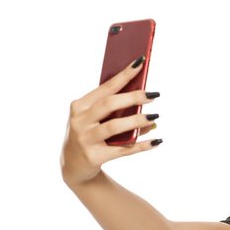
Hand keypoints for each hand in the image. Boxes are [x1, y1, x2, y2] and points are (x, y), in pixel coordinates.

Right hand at [60, 57, 160, 185]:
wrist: (73, 167)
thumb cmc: (90, 136)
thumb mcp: (98, 122)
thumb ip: (119, 115)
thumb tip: (152, 116)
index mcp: (79, 106)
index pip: (106, 87)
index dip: (124, 75)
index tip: (141, 62)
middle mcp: (79, 120)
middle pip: (109, 104)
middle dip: (133, 97)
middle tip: (154, 94)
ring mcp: (85, 139)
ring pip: (114, 126)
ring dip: (137, 120)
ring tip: (154, 117)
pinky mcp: (94, 157)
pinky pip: (122, 150)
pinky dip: (141, 145)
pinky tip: (156, 141)